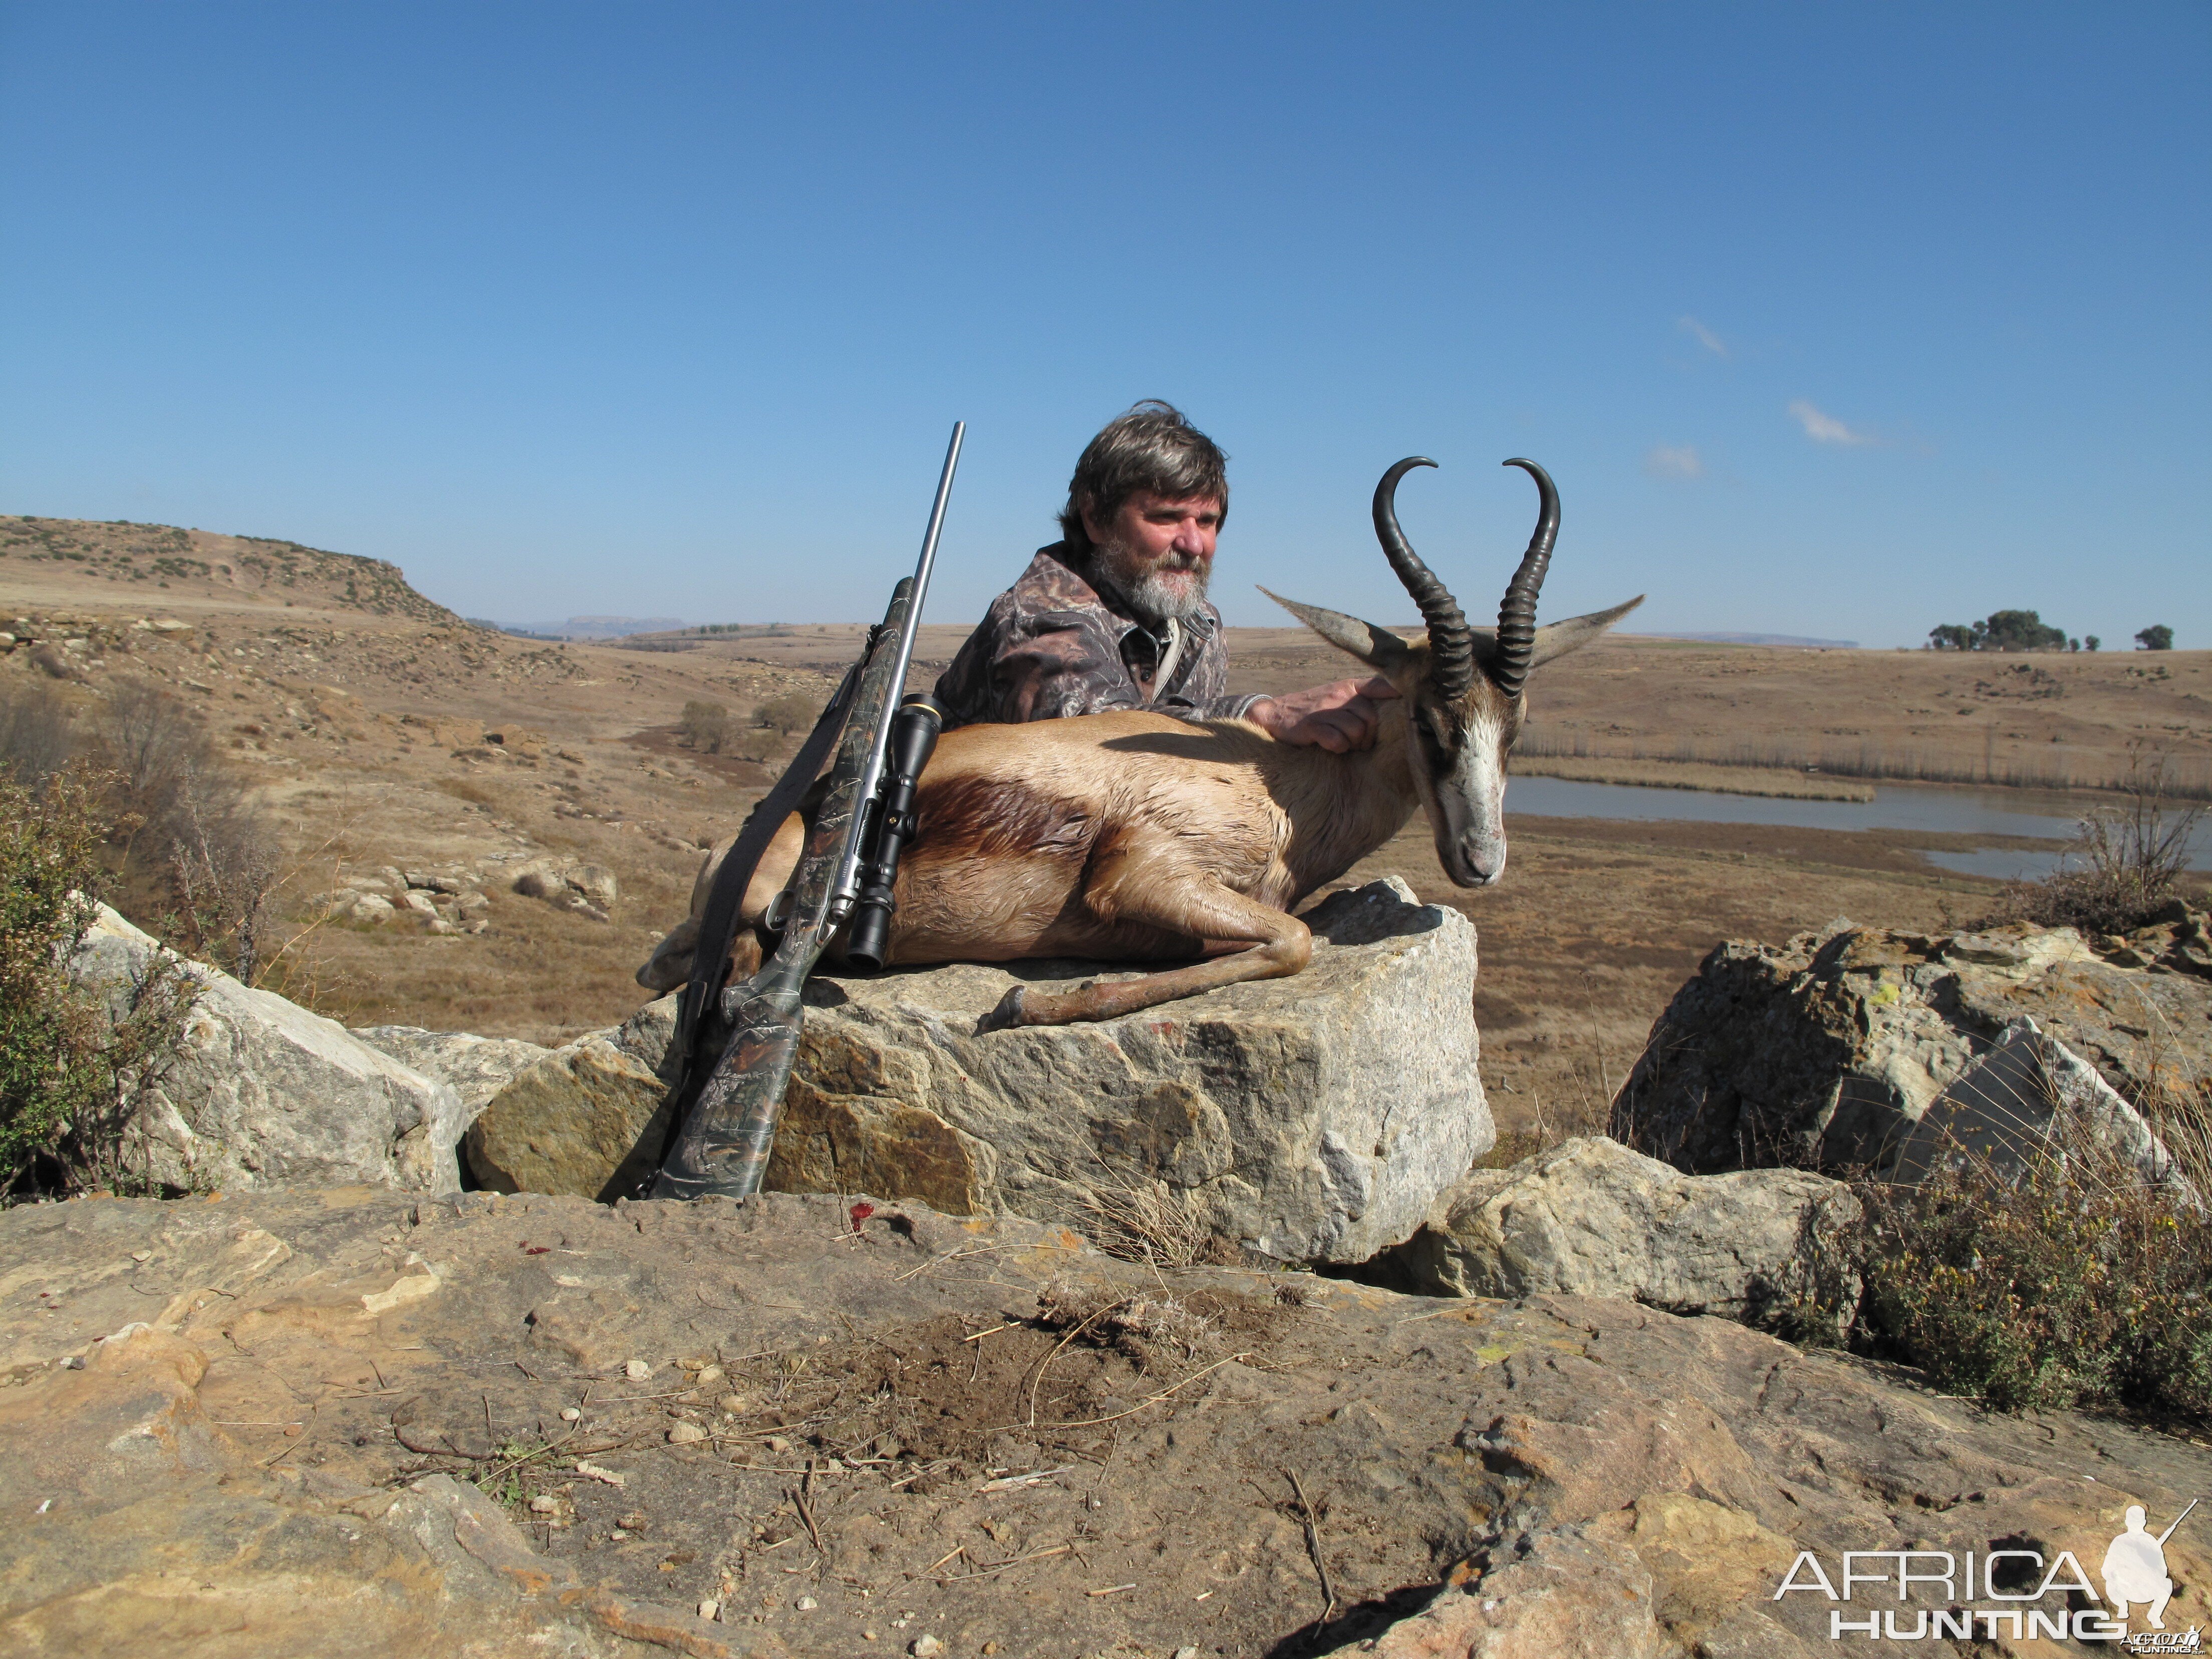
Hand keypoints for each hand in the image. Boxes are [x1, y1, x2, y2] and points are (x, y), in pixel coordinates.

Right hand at [1246, 676, 1400, 752]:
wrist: (1274, 713)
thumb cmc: (1313, 709)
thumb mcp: (1337, 695)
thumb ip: (1362, 698)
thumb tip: (1395, 704)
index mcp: (1348, 686)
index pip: (1380, 686)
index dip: (1396, 694)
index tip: (1406, 704)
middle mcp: (1339, 694)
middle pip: (1371, 718)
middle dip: (1369, 736)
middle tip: (1360, 743)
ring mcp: (1325, 709)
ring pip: (1356, 732)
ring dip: (1353, 744)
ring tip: (1344, 745)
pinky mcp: (1312, 726)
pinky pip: (1338, 742)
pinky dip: (1338, 748)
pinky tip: (1331, 747)